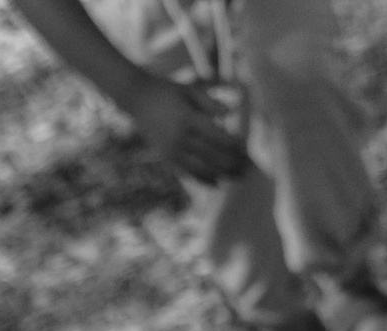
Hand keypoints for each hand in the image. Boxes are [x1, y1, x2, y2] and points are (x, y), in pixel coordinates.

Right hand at [125, 75, 248, 183]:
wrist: (135, 97)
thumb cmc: (166, 90)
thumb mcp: (188, 90)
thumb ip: (209, 103)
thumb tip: (231, 113)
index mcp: (187, 118)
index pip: (217, 137)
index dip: (234, 145)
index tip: (247, 148)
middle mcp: (180, 137)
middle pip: (214, 156)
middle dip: (234, 163)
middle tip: (251, 168)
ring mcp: (173, 150)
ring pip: (204, 168)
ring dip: (224, 175)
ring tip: (240, 178)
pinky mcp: (167, 158)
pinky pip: (189, 174)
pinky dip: (205, 180)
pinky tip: (219, 184)